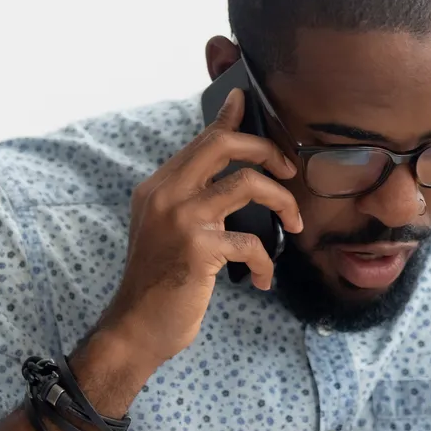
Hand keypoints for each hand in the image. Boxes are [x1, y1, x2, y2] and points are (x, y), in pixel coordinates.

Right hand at [94, 88, 303, 366]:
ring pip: (247, 183)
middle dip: (268, 151)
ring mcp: (181, 218)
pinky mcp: (198, 248)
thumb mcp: (168, 232)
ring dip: (283, 202)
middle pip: (224, 144)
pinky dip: (266, 262)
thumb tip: (229, 176)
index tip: (246, 101)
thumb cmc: (160, 284)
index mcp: (159, 187)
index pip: (203, 140)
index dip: (231, 118)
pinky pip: (252, 242)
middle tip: (289, 173)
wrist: (135, 329)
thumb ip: (191, 200)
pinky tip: (263, 280)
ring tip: (295, 226)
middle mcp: (166, 194)